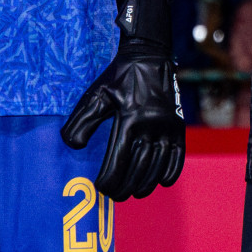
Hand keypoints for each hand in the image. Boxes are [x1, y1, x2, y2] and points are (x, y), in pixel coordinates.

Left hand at [61, 0, 185, 200]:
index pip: (118, 160)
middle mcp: (151, 125)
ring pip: (158, 166)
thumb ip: (81, 121)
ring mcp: (168, 126)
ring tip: (135, 192)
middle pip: (138, 168)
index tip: (100, 188)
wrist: (150, 55)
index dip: (109, 180)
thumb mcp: (96, 94)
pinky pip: (178, 156)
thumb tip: (72, 146)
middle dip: (125, 187)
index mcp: (130, 118)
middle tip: (115, 195)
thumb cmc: (119, 76)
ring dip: (146, 184)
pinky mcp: (179, 125)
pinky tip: (161, 181)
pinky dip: (171, 172)